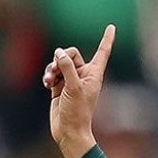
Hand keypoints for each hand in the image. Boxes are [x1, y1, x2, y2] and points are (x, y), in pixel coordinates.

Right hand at [43, 24, 115, 157]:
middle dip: (61, 58)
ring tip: (49, 79)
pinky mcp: (59, 87)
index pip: (102, 52)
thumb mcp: (73, 87)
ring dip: (52, 68)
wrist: (68, 131)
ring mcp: (71, 81)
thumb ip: (67, 67)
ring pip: (59, 63)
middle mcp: (84, 76)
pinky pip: (52, 73)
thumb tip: (59, 52)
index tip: (111, 26)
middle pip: (72, 54)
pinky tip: (46, 83)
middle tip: (56, 68)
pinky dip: (48, 76)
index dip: (107, 39)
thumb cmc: (77, 112)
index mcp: (94, 74)